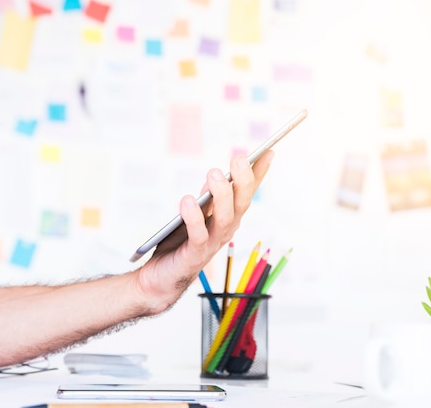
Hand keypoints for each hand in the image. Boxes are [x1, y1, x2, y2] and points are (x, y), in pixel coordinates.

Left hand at [136, 151, 273, 312]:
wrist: (161, 278)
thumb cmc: (179, 243)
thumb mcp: (195, 213)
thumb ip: (207, 196)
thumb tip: (218, 175)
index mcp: (228, 217)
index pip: (247, 193)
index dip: (259, 174)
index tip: (268, 152)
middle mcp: (225, 230)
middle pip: (241, 204)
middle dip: (243, 180)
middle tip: (238, 159)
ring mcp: (212, 243)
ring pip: (224, 218)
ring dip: (221, 195)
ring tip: (213, 175)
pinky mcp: (195, 254)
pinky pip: (198, 235)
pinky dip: (193, 217)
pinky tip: (187, 201)